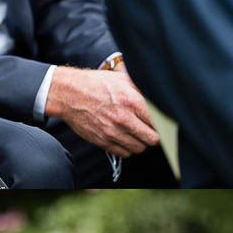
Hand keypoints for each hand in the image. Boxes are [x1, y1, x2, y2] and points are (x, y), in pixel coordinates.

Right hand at [43, 67, 159, 155]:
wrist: (69, 94)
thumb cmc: (96, 84)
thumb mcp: (121, 79)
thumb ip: (140, 89)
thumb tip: (157, 98)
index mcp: (131, 100)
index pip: (158, 121)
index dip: (163, 124)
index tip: (162, 124)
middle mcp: (124, 118)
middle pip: (152, 139)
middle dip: (155, 136)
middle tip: (152, 131)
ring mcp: (112, 132)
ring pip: (139, 148)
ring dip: (141, 143)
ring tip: (137, 134)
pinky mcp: (102, 141)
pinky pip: (124, 153)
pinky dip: (127, 149)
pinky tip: (125, 139)